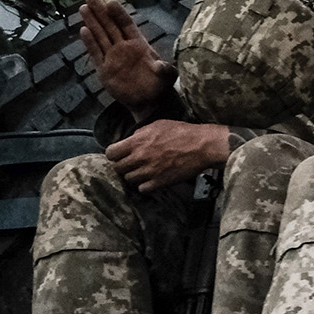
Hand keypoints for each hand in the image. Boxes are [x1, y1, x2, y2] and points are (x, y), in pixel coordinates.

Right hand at [79, 0, 173, 114]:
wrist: (148, 101)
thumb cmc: (159, 85)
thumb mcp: (167, 77)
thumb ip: (164, 70)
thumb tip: (160, 66)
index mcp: (139, 44)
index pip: (127, 25)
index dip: (119, 13)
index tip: (110, 1)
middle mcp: (124, 47)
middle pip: (110, 26)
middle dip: (101, 11)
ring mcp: (113, 57)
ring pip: (100, 35)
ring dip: (92, 22)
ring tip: (83, 7)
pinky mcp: (104, 69)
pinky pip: (96, 53)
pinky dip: (90, 42)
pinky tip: (83, 30)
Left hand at [105, 120, 229, 192]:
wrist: (202, 146)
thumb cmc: (183, 133)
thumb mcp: (158, 124)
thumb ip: (141, 132)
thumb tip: (132, 138)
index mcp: (138, 142)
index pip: (111, 153)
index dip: (114, 154)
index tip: (119, 154)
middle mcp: (140, 157)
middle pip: (118, 168)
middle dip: (123, 165)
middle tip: (132, 163)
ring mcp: (149, 171)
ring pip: (129, 179)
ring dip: (134, 175)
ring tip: (144, 170)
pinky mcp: (160, 182)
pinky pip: (142, 189)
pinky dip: (145, 185)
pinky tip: (152, 178)